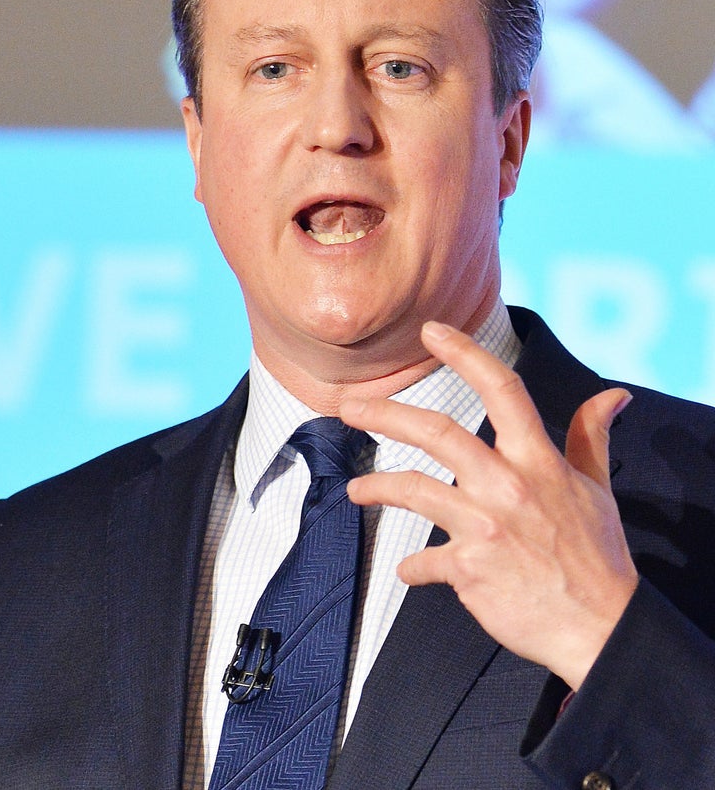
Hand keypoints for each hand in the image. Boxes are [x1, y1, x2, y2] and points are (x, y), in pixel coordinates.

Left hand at [340, 320, 637, 689]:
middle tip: (349, 407)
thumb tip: (613, 396)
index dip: (463, 353)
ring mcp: (484, 527)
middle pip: (436, 431)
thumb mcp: (597, 488)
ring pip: (414, 490)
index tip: (432, 331)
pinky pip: (425, 561)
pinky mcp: (468, 570)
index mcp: (537, 460)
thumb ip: (591, 436)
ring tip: (357, 490)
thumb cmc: (599, 557)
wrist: (601, 629)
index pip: (500, 389)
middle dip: (385, 414)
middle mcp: (506, 485)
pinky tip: (409, 569)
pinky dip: (414, 566)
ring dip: (377, 487)